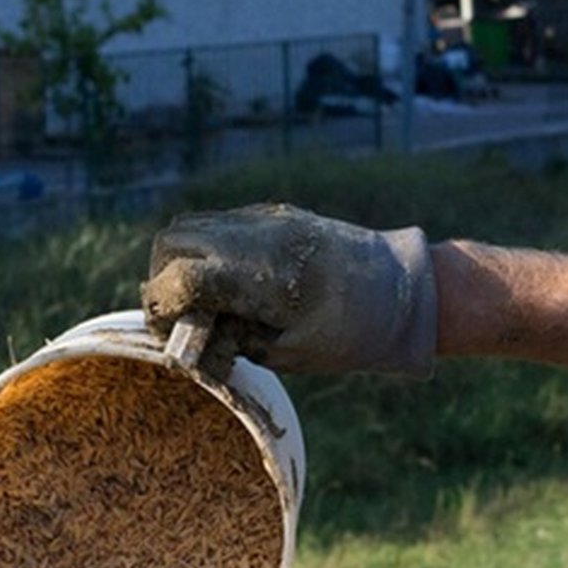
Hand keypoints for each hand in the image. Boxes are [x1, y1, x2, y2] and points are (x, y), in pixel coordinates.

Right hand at [142, 203, 437, 377]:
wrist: (406, 288)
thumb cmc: (352, 334)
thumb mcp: (289, 353)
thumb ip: (233, 341)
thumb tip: (189, 338)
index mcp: (263, 274)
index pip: (181, 276)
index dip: (162, 306)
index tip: (168, 332)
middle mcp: (259, 235)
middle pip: (173, 241)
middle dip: (163, 279)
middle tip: (180, 317)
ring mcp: (266, 217)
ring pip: (192, 225)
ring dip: (183, 261)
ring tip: (203, 300)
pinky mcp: (274, 213)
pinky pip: (221, 222)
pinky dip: (208, 250)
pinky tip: (229, 282)